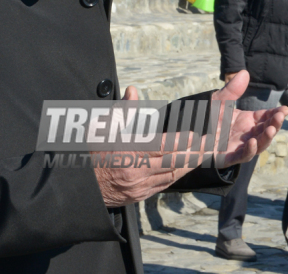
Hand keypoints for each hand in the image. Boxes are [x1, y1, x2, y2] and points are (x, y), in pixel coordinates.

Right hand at [94, 85, 198, 206]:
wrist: (79, 186)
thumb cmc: (88, 153)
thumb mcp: (101, 128)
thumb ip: (122, 110)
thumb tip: (133, 91)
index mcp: (127, 153)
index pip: (160, 146)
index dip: (179, 141)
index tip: (194, 134)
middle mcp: (136, 172)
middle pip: (172, 162)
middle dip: (191, 153)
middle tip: (208, 143)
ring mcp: (139, 187)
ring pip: (171, 176)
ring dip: (187, 165)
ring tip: (202, 154)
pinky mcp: (139, 196)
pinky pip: (164, 186)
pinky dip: (176, 176)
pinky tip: (183, 168)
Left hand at [211, 71, 287, 167]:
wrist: (192, 132)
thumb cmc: (208, 117)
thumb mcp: (219, 101)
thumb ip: (232, 90)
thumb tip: (244, 72)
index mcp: (247, 121)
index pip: (265, 117)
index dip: (275, 114)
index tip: (284, 109)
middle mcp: (247, 134)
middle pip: (265, 130)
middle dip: (274, 124)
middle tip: (280, 116)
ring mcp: (240, 146)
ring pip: (259, 144)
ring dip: (266, 137)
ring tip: (271, 129)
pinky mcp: (230, 156)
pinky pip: (242, 155)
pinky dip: (249, 150)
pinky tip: (253, 142)